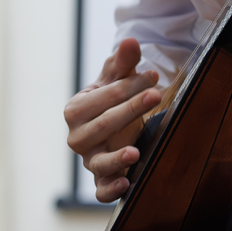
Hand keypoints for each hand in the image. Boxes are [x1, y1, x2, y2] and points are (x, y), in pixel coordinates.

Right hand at [64, 37, 161, 201]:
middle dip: (131, 109)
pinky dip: (111, 189)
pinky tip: (127, 181)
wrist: (112, 126)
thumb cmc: (111, 99)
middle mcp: (77, 136)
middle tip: (156, 95)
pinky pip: (101, 190)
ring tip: (135, 150)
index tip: (153, 77)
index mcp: (76, 109)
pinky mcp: (100, 179)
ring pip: (98, 162)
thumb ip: (123, 62)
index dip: (129, 86)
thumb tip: (131, 40)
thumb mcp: (116, 79)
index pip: (104, 96)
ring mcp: (88, 160)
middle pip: (104, 124)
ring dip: (117, 157)